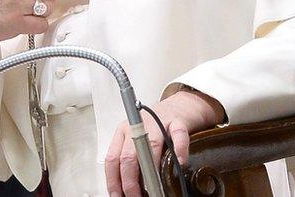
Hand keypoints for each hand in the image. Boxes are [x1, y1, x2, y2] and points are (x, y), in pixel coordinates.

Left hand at [104, 89, 225, 196]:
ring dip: (151, 171)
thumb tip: (127, 189)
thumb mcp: (139, 142)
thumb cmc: (159, 126)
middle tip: (135, 196)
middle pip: (128, 156)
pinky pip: (178, 136)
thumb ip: (133, 162)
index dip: (113, 181)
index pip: (112, 159)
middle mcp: (138, 127)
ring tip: (154, 188)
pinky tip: (180, 163)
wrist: (182, 105)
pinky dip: (179, 151)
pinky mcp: (178, 120)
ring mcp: (158, 122)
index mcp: (124, 133)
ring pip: (150, 147)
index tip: (118, 196)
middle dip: (130, 182)